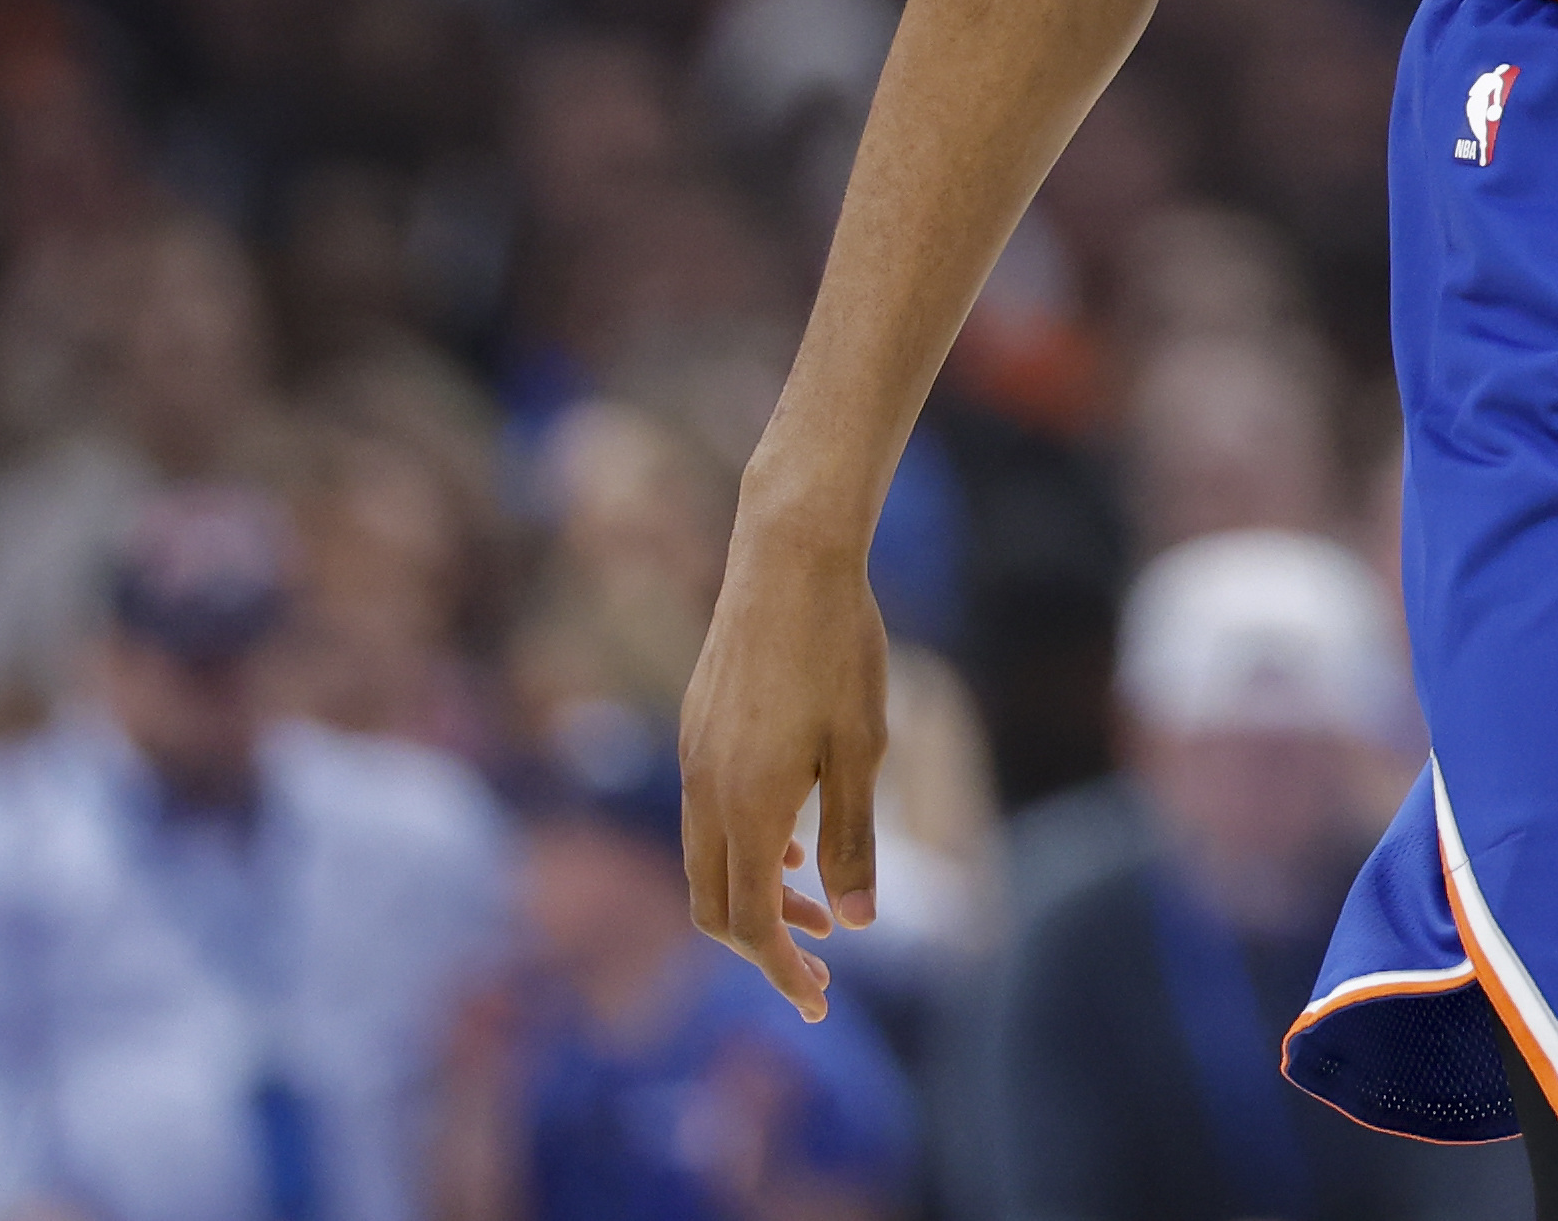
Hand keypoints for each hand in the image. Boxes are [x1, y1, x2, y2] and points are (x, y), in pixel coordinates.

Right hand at [679, 492, 890, 1019]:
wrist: (789, 555)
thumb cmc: (840, 648)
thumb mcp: (864, 750)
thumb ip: (854, 840)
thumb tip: (855, 924)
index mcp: (747, 807)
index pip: (748, 925)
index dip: (781, 973)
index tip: (818, 1002)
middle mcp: (705, 790)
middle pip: (713, 906)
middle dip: (763, 948)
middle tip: (820, 968)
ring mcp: (694, 757)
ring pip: (706, 861)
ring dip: (754, 896)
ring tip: (816, 907)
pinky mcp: (696, 727)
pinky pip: (706, 816)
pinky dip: (744, 849)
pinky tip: (794, 837)